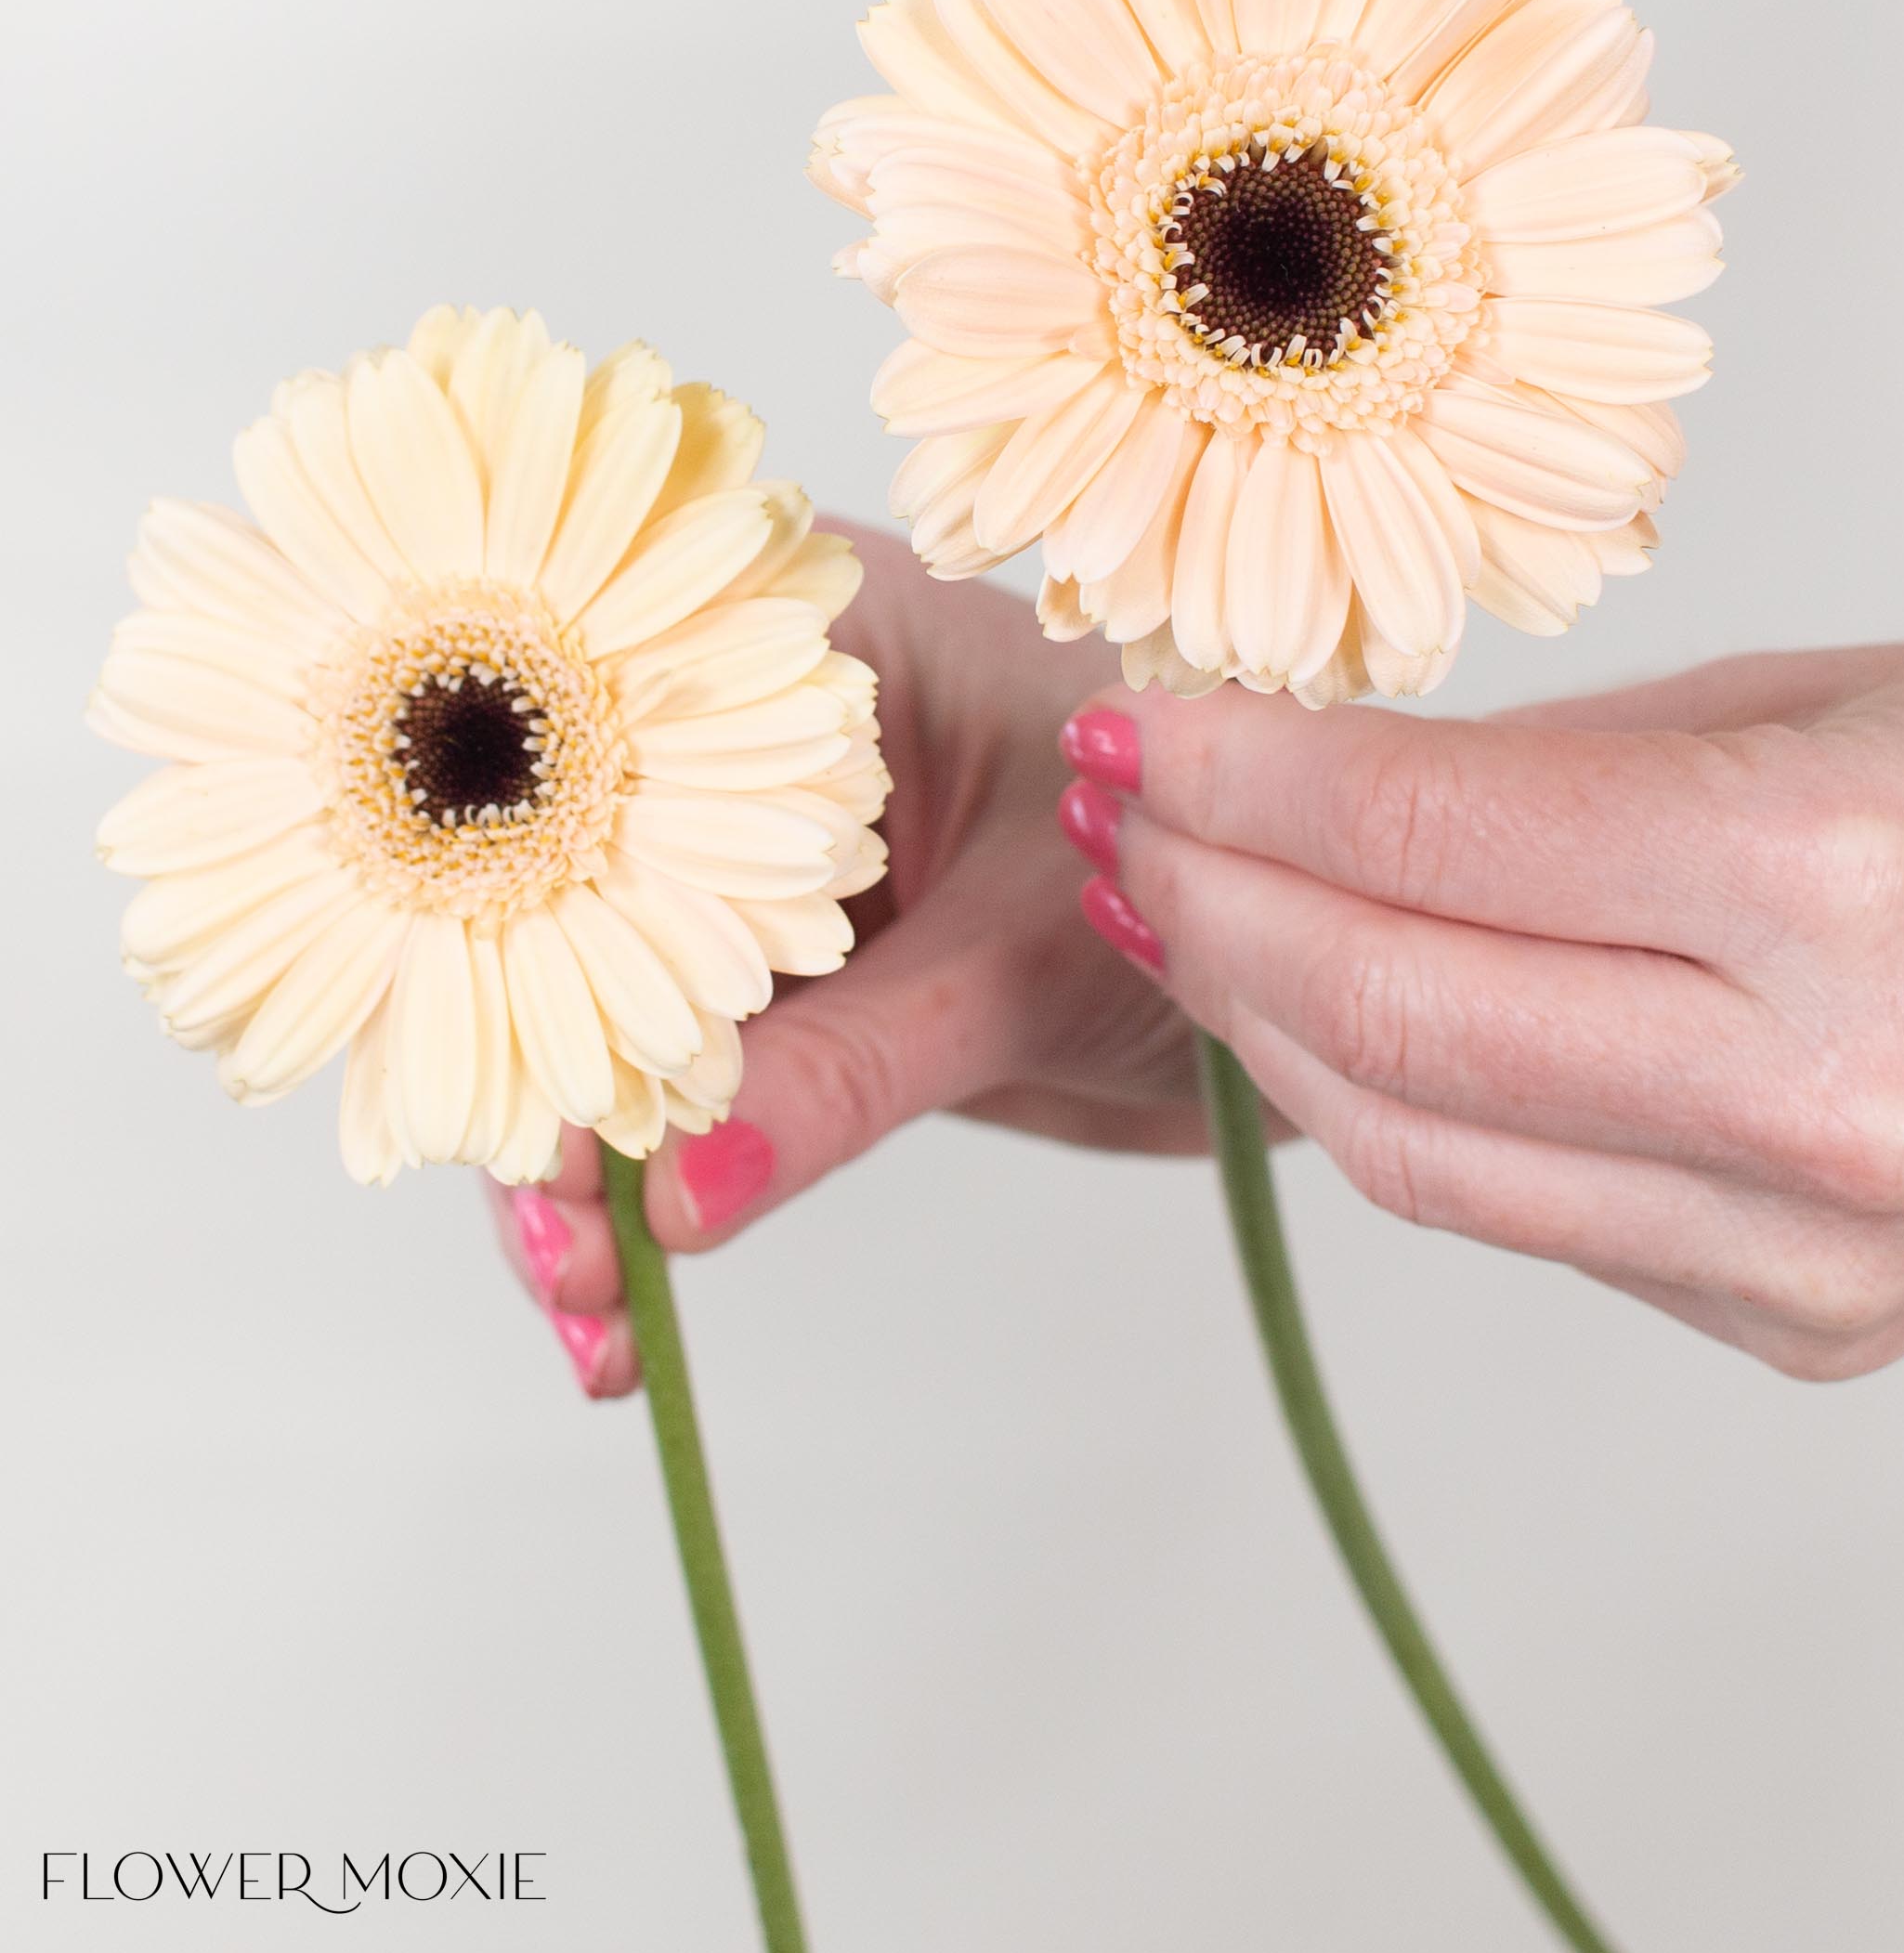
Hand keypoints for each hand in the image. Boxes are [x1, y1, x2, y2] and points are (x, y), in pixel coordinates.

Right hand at [487, 529, 1198, 1394]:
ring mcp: (764, 865)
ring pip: (618, 1011)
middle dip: (556, 1081)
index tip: (532, 1091)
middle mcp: (757, 736)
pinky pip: (687, 1081)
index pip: (601, 764)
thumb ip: (850, 1069)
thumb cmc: (1221, 854)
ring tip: (596, 1310)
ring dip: (593, 1164)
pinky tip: (631, 1299)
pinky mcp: (793, 976)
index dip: (534, 925)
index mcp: (803, 642)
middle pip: (579, 903)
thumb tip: (673, 1196)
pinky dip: (658, 1184)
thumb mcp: (1023, 960)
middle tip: (562, 1247)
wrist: (1321, 942)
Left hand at [1061, 638, 1903, 1376]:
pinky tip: (1324, 1015)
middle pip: (1397, 1021)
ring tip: (1168, 916)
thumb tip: (1300, 791)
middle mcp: (1823, 1097)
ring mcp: (1810, 1254)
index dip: (1249, 782)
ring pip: (1428, 1153)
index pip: (1440, 845)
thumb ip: (1540, 778)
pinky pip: (1527, 1214)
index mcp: (1836, 882)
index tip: (1143, 726)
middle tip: (1117, 817)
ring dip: (1263, 1027)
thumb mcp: (1798, 707)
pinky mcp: (1799, 1332)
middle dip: (1208, 908)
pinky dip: (1397, 1111)